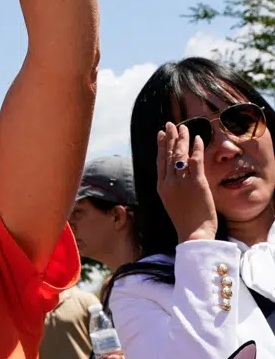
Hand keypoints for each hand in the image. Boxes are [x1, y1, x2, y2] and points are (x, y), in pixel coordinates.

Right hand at [156, 122, 217, 241]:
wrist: (193, 234)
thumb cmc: (186, 221)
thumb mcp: (172, 203)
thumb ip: (172, 188)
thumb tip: (175, 177)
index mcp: (161, 186)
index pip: (160, 160)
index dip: (161, 145)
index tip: (161, 133)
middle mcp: (169, 181)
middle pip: (169, 154)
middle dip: (170, 137)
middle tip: (170, 124)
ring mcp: (182, 182)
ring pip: (180, 155)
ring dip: (182, 139)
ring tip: (183, 128)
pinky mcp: (197, 183)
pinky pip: (196, 161)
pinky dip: (196, 148)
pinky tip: (198, 139)